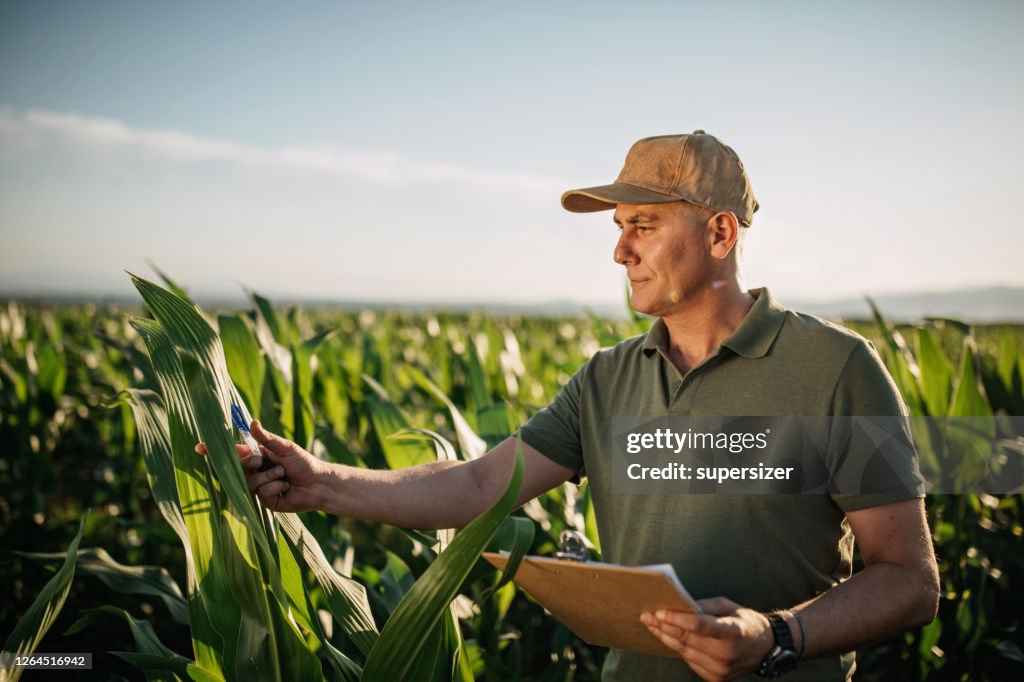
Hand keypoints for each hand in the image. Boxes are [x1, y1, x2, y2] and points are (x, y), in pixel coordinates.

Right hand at [195, 420, 329, 512]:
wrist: (318, 483)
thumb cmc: (303, 462)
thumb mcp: (285, 447)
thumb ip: (266, 438)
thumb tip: (252, 422)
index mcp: (257, 456)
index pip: (233, 453)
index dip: (215, 452)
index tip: (200, 447)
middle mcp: (254, 472)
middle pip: (237, 469)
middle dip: (249, 463)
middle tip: (260, 461)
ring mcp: (258, 488)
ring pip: (249, 482)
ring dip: (268, 476)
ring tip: (283, 474)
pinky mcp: (265, 502)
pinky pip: (261, 494)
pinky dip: (275, 487)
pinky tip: (285, 487)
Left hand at [640, 597, 773, 681]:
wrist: (765, 649)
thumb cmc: (745, 622)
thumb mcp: (728, 606)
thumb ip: (703, 606)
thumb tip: (679, 606)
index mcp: (733, 631)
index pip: (699, 625)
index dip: (676, 618)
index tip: (658, 611)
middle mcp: (727, 653)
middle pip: (687, 639)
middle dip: (663, 626)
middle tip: (646, 616)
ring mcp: (721, 669)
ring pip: (684, 651)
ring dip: (665, 637)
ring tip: (651, 625)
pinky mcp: (716, 678)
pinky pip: (690, 661)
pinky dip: (678, 649)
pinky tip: (666, 638)